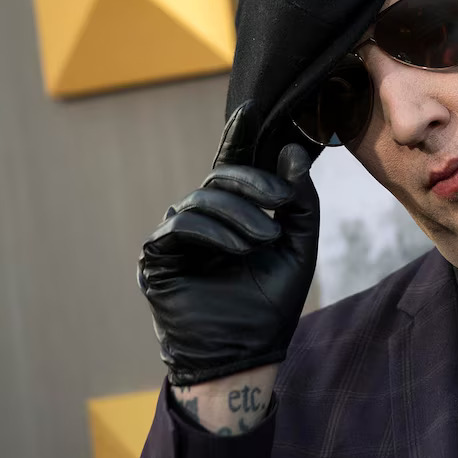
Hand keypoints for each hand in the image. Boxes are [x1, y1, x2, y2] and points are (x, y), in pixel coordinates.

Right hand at [137, 100, 319, 385]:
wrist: (246, 350)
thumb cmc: (271, 301)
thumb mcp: (297, 245)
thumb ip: (298, 200)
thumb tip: (292, 151)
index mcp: (234, 211)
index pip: (234, 164)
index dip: (239, 135)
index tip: (251, 107)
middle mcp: (203, 216)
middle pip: (222, 174)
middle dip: (255, 183)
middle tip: (281, 204)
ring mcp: (177, 233)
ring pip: (204, 197)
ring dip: (240, 215)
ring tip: (263, 241)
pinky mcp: (158, 253)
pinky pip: (182, 223)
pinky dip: (214, 231)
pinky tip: (237, 250)